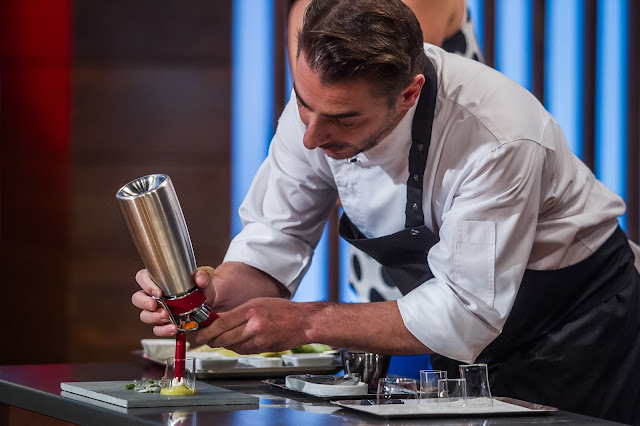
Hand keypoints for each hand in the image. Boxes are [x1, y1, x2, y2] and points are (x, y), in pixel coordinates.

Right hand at [131, 266, 215, 336]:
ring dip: (153, 317)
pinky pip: (158, 328)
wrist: (211, 303)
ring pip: (145, 315)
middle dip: (144, 302)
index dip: (146, 284)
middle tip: (154, 305)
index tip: (157, 292)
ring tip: (166, 317)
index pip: (143, 277)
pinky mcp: (165, 323)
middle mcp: (155, 295)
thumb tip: (200, 279)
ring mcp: (159, 310)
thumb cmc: (203, 287)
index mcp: (160, 279)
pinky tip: (173, 328)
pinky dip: (164, 330)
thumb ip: (203, 276)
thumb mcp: (205, 278)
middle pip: (138, 298)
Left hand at [193, 297, 310, 353]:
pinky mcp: (262, 349)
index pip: (221, 323)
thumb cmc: (282, 310)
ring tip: (219, 339)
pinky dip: (235, 347)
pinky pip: (242, 350)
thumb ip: (237, 312)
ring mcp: (258, 339)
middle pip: (223, 338)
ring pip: (231, 346)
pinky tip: (235, 342)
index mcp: (251, 311)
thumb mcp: (257, 303)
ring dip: (223, 344)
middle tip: (204, 339)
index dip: (206, 331)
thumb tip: (217, 319)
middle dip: (211, 340)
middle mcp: (253, 326)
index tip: (198, 334)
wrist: (302, 322)